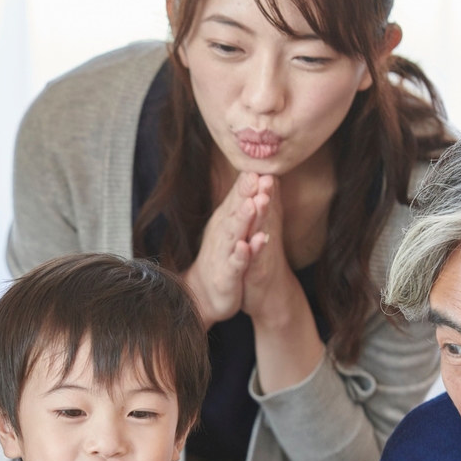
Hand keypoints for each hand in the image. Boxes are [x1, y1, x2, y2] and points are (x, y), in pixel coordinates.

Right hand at [182, 172, 269, 325]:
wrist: (203, 294)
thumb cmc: (220, 257)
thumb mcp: (230, 228)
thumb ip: (239, 204)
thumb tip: (251, 175)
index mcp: (226, 223)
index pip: (237, 200)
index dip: (246, 184)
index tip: (258, 166)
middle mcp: (223, 235)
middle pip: (235, 212)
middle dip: (246, 195)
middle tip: (256, 177)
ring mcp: (224, 256)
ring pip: (235, 235)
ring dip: (243, 220)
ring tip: (253, 204)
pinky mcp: (227, 277)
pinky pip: (236, 264)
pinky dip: (241, 255)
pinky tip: (246, 245)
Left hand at [238, 176, 303, 326]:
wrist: (268, 295)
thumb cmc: (261, 259)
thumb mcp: (262, 229)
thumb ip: (266, 205)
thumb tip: (270, 179)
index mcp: (263, 224)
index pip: (262, 199)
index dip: (260, 182)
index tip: (259, 160)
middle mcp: (266, 235)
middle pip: (266, 211)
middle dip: (265, 192)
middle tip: (266, 173)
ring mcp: (263, 254)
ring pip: (263, 231)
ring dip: (263, 216)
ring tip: (261, 199)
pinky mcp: (258, 272)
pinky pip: (257, 260)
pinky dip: (256, 250)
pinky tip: (256, 241)